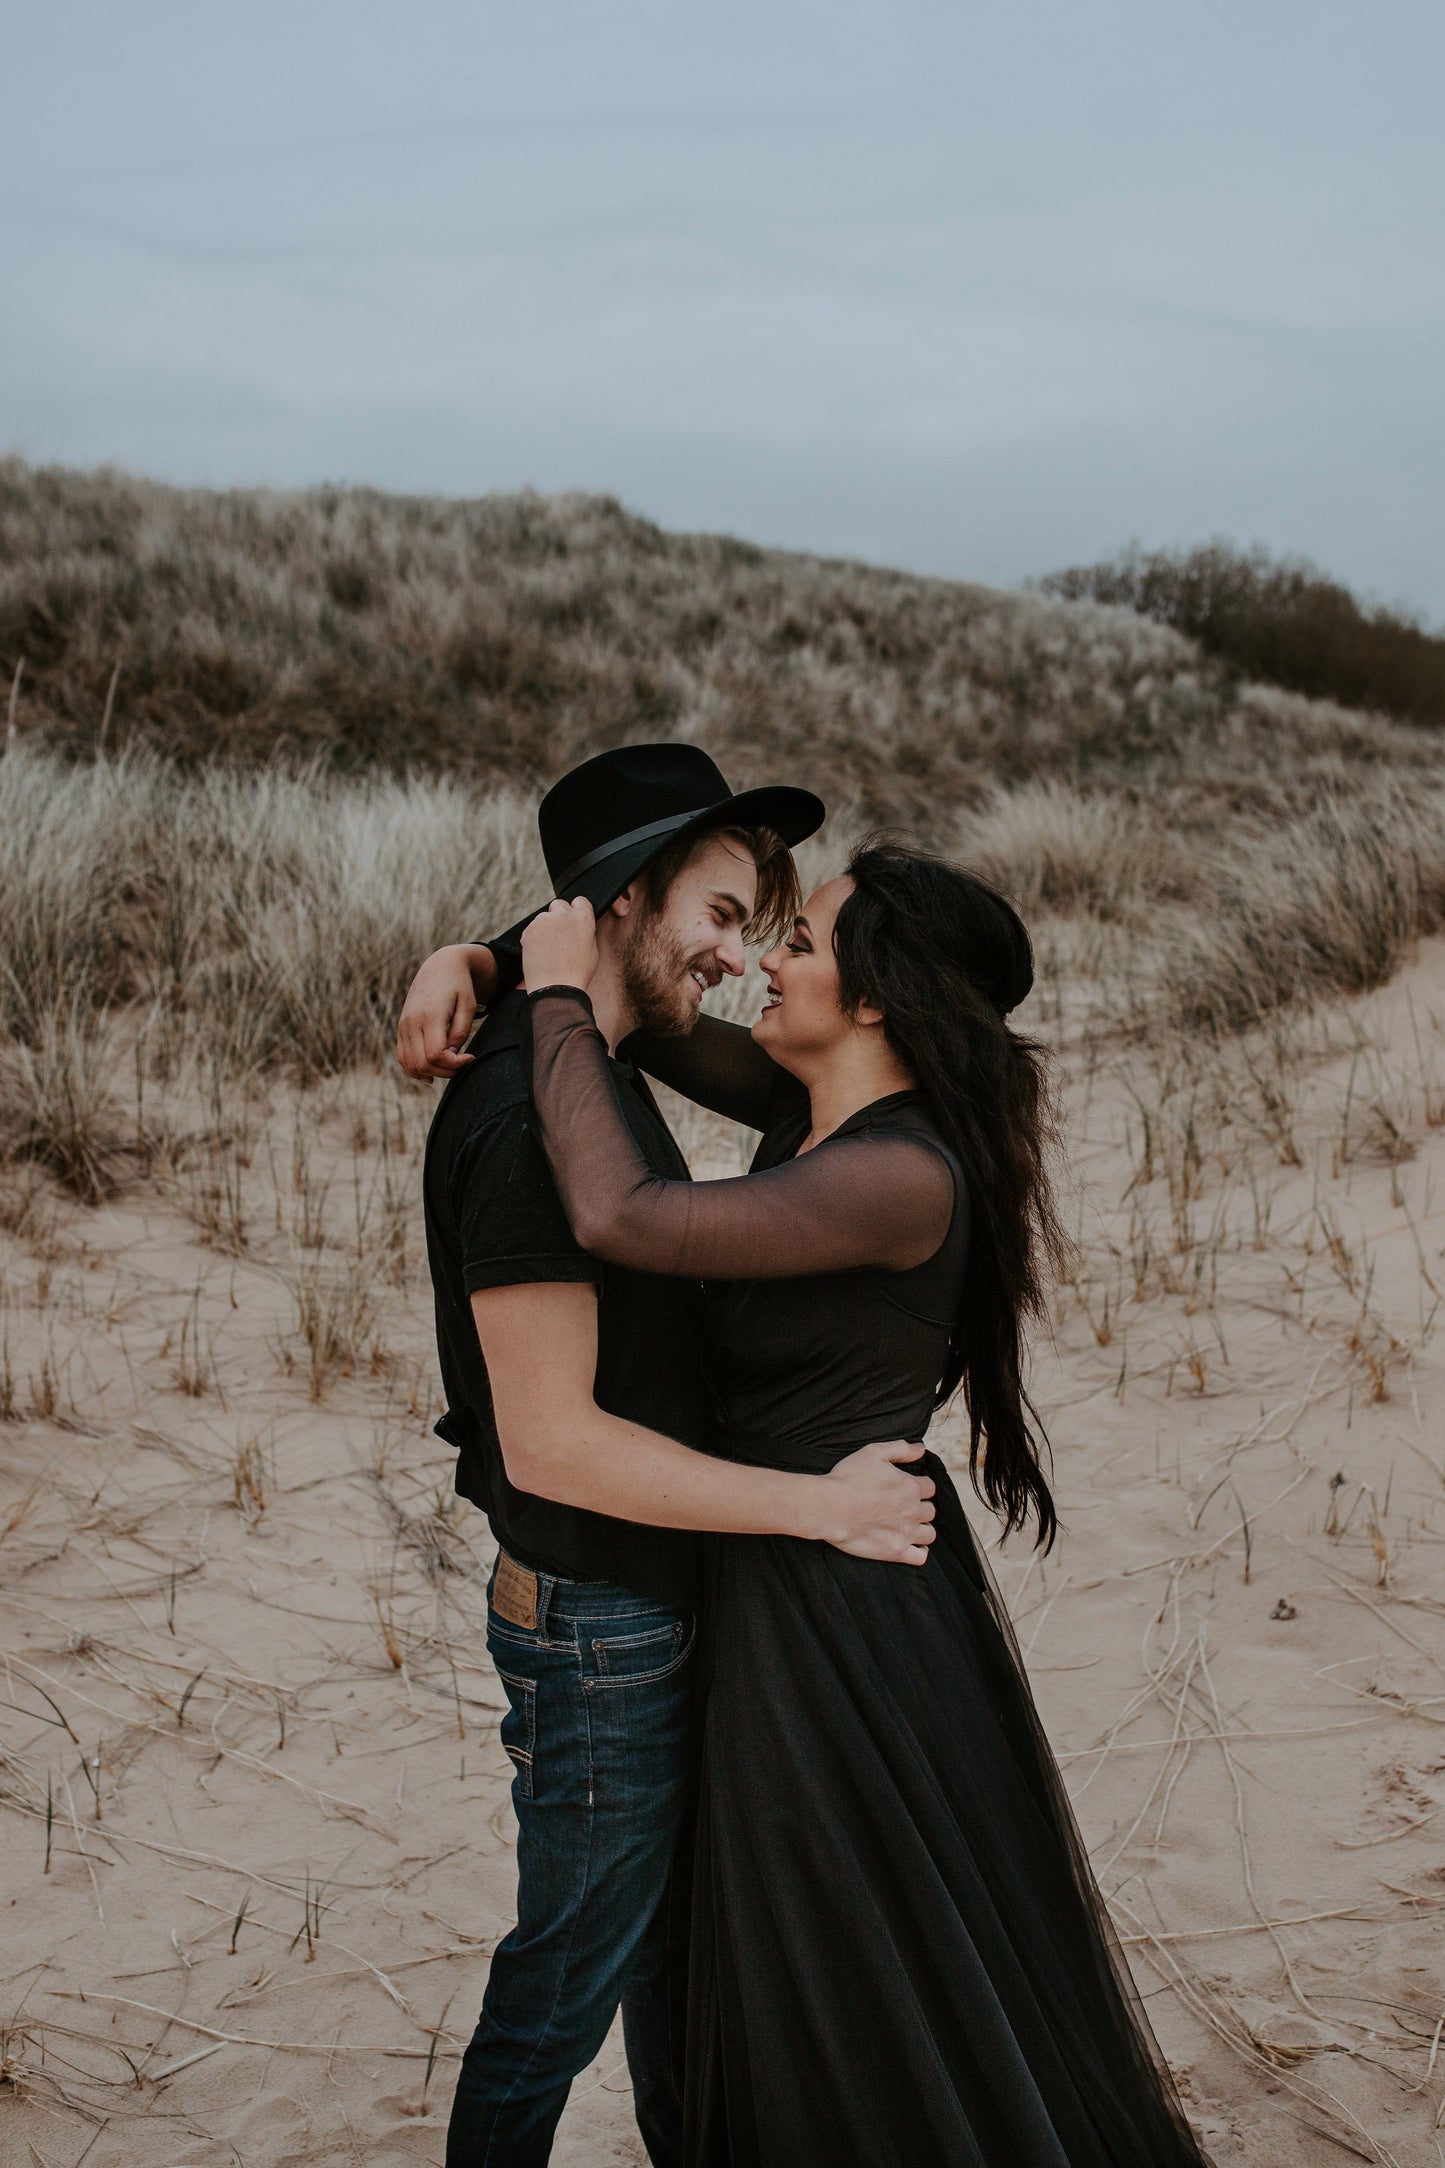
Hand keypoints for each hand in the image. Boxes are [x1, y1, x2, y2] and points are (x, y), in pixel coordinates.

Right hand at [396, 944, 493, 1079]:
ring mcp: (403, 1025)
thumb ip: (460, 1031)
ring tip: (449, 1068)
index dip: (455, 1064)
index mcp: (430, 1015)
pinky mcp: (401, 1028)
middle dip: (445, 1071)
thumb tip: (451, 1054)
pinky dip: (415, 1069)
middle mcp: (412, 1022)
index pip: (436, 1054)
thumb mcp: (468, 1005)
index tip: (470, 1057)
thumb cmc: (459, 986)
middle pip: (422, 1063)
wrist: (439, 967)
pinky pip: (402, 1056)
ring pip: (410, 1063)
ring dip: (431, 1072)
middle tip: (462, 1064)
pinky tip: (430, 1073)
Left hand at [521, 897, 598, 993]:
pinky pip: (532, 929)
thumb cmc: (577, 973)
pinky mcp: (528, 930)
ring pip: (544, 918)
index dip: (577, 911)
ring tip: (550, 950)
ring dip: (546, 928)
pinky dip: (535, 938)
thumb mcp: (593, 950)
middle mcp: (563, 914)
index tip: (574, 921)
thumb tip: (579, 925)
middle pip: (559, 904)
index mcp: (583, 918)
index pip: (580, 901)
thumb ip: (586, 931)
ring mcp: (543, 921)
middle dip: (559, 915)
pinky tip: (541, 953)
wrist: (555, 988)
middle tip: (560, 935)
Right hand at [819, 1442, 935, 1565]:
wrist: (827, 1507)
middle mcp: (913, 1511)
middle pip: (930, 1510)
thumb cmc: (847, 1478)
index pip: (930, 1487)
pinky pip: (921, 1557)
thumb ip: (901, 1449)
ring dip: (921, 1528)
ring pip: (929, 1534)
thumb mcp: (874, 1452)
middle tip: (902, 1506)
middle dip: (919, 1506)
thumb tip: (921, 1449)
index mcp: (911, 1487)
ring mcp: (905, 1533)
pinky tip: (911, 1545)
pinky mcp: (895, 1552)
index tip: (905, 1488)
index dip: (919, 1486)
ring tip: (907, 1525)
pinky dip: (920, 1552)